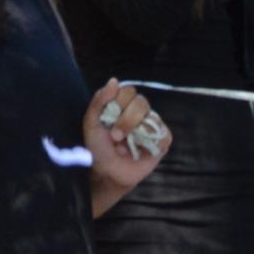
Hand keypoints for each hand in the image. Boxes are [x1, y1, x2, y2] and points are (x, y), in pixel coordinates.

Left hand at [83, 83, 170, 204]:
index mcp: (122, 105)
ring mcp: (151, 126)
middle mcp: (138, 113)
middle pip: (141, 101)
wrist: (108, 173)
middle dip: (126, 119)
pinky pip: (162, 133)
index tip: (108, 118)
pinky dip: (150, 140)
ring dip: (136, 131)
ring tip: (125, 145)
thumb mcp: (91, 124)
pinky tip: (140, 149)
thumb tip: (114, 80)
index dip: (119, 102)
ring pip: (152, 116)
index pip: (128, 91)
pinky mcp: (162, 140)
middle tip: (115, 136)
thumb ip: (99, 101)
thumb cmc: (98, 149)